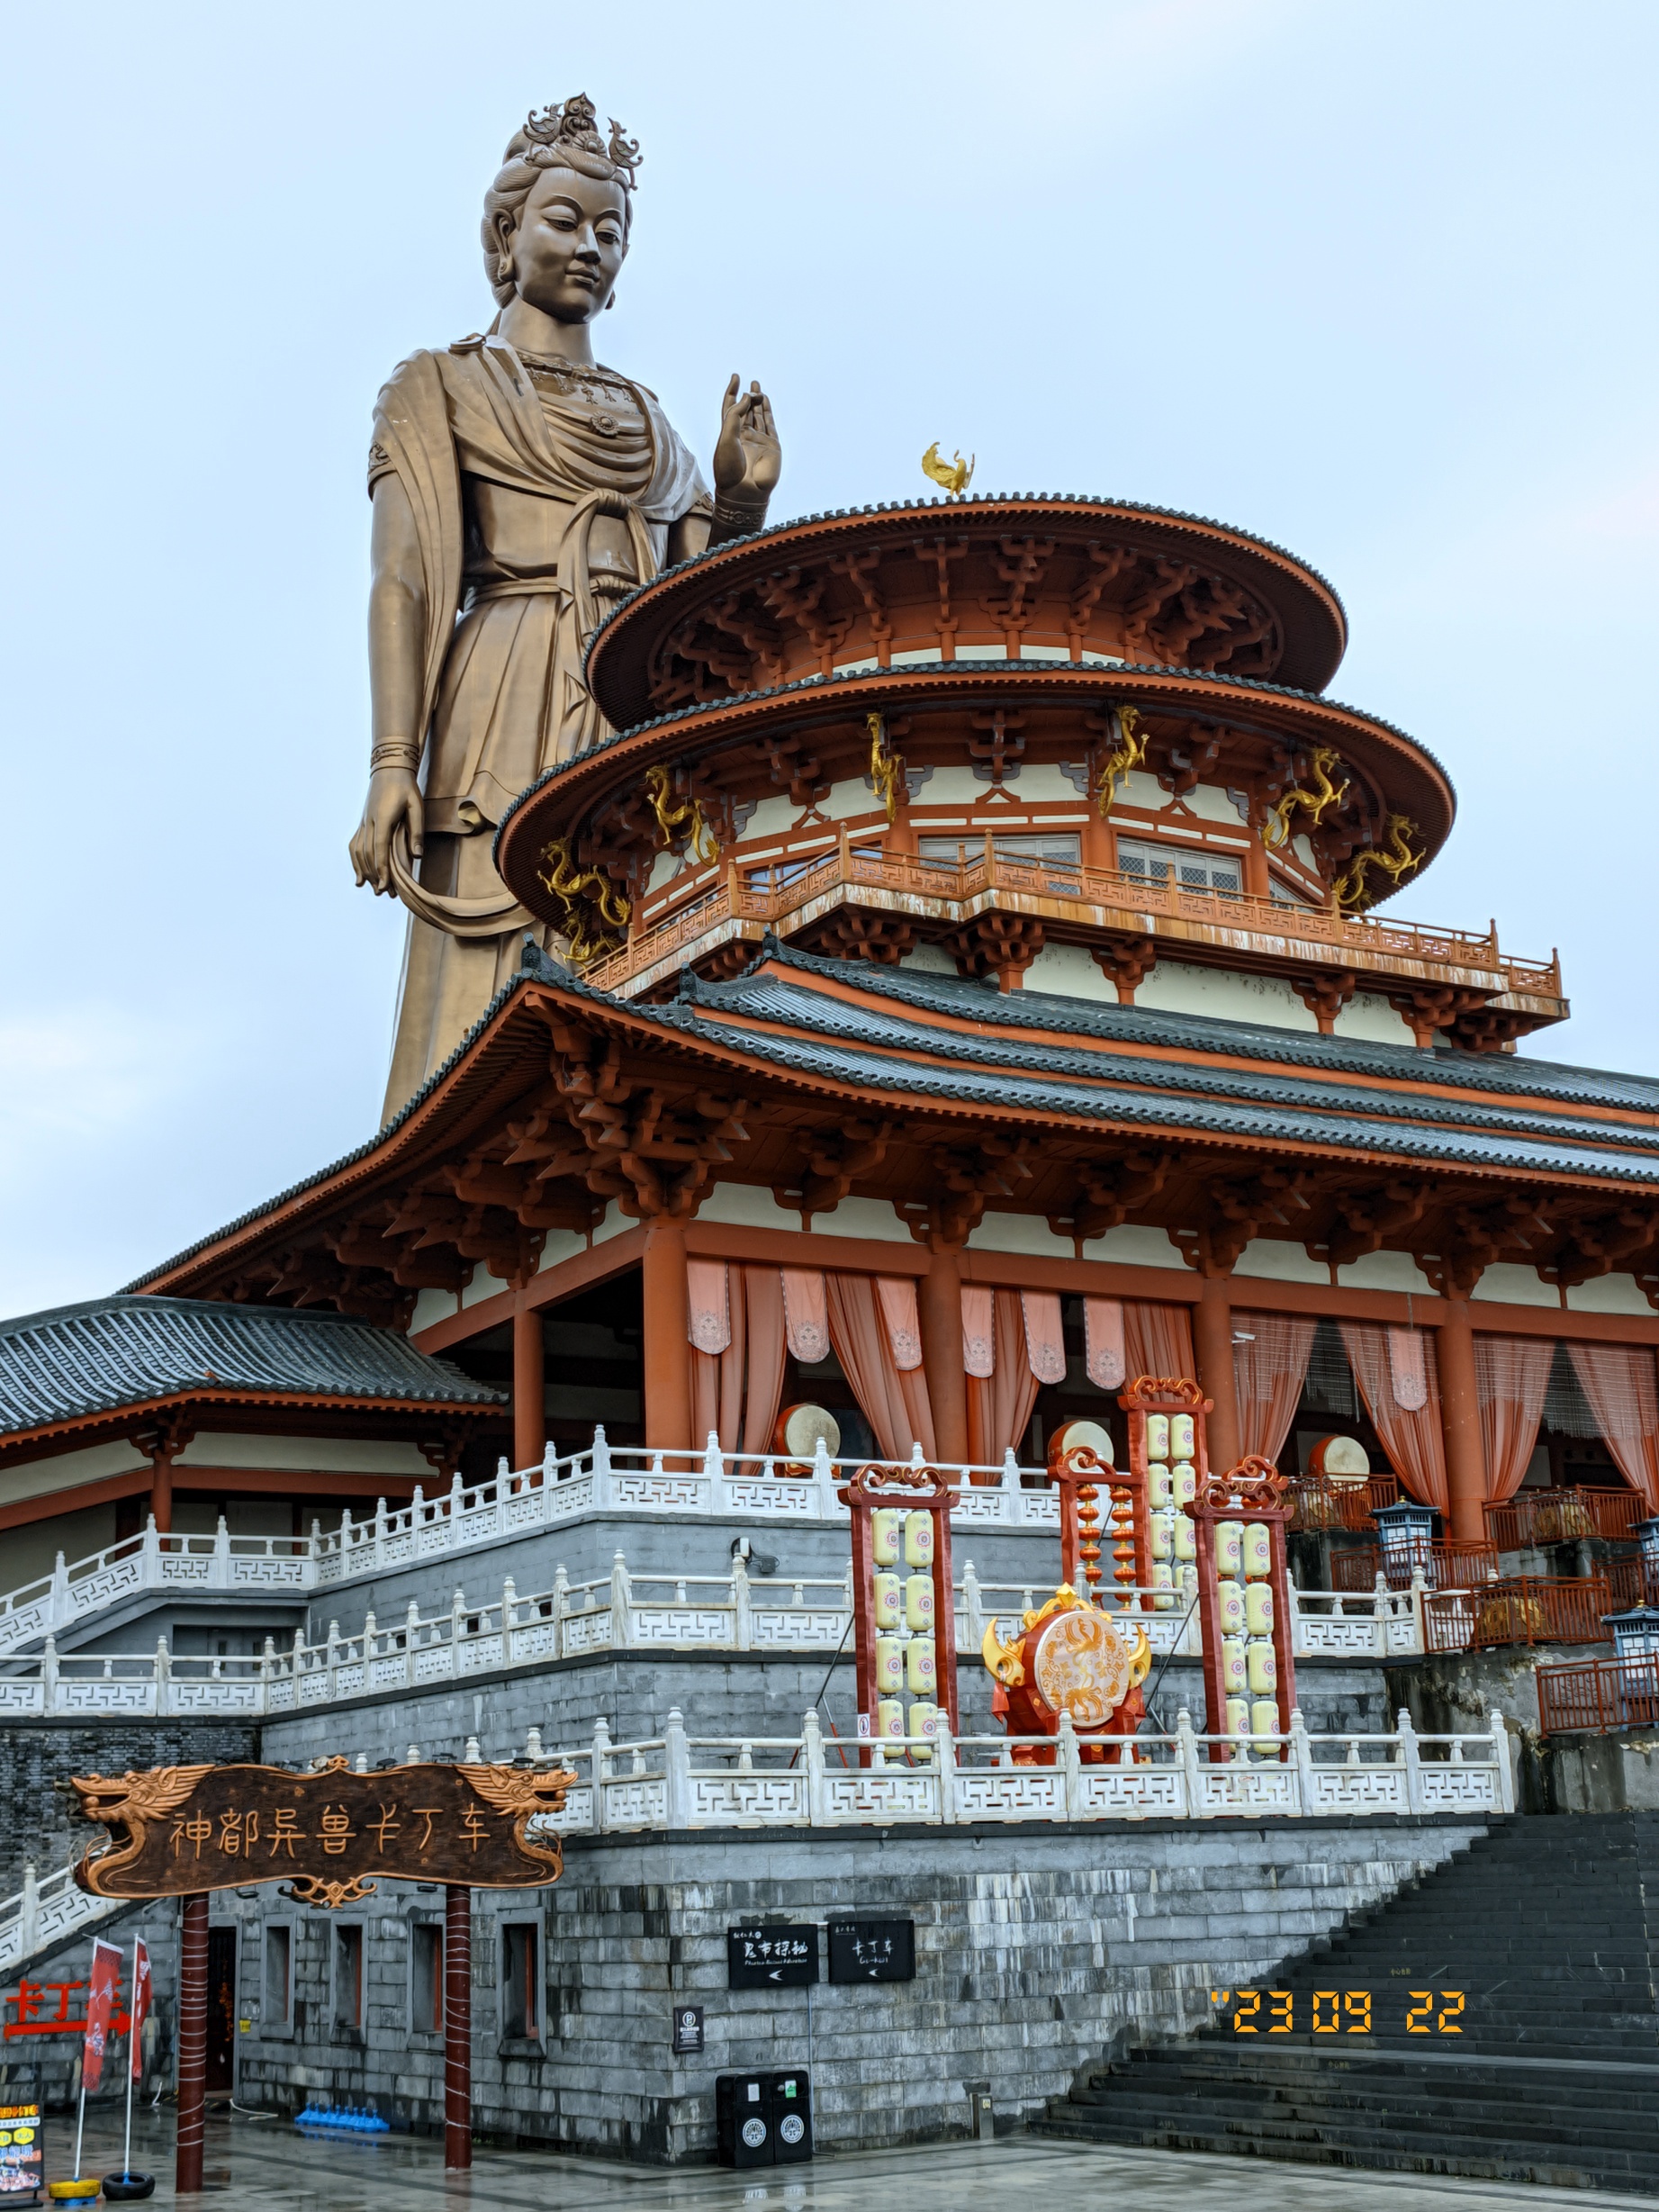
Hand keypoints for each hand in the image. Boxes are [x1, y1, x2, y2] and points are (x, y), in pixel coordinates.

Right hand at [349, 769, 422, 893]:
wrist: (389, 769)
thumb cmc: (406, 787)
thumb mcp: (416, 806)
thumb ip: (416, 831)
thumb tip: (417, 856)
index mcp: (382, 819)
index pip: (379, 850)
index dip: (381, 870)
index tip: (384, 886)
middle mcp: (369, 822)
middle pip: (368, 854)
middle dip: (374, 875)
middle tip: (383, 893)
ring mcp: (363, 822)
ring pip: (358, 851)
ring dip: (363, 870)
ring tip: (371, 887)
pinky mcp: (362, 822)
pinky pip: (354, 844)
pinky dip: (355, 860)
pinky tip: (359, 873)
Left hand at [712, 374, 780, 506]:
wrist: (744, 490)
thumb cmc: (730, 468)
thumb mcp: (726, 437)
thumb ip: (735, 415)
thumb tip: (747, 396)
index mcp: (728, 435)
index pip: (730, 408)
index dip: (732, 392)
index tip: (735, 377)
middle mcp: (743, 436)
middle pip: (745, 410)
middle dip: (747, 396)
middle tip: (750, 383)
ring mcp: (758, 440)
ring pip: (757, 415)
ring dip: (757, 401)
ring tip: (757, 386)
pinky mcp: (772, 445)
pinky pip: (770, 424)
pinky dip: (767, 411)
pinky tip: (765, 400)